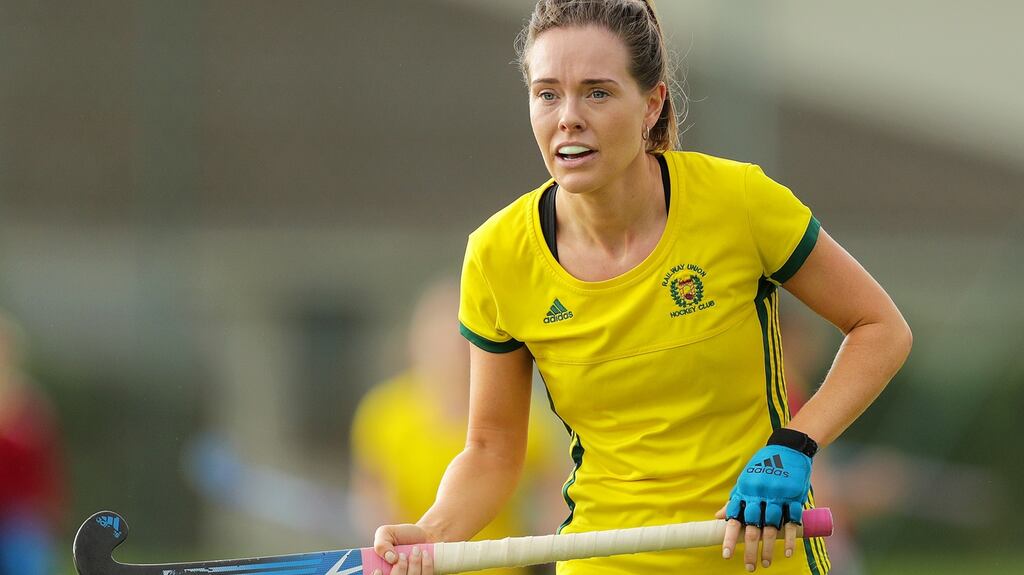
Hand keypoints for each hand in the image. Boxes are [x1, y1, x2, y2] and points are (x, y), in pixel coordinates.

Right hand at [372, 523, 433, 574]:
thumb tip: (391, 558)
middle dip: (400, 568)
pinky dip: (425, 565)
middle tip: (402, 555)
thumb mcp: (386, 533)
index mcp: (382, 569)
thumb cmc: (402, 534)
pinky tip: (424, 554)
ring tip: (416, 550)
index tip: (378, 569)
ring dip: (414, 564)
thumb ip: (381, 544)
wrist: (424, 533)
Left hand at [719, 444, 811, 570]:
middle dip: (750, 549)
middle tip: (749, 567)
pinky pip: (792, 521)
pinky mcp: (794, 497)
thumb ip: (734, 501)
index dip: (728, 537)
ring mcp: (777, 497)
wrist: (787, 448)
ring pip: (771, 528)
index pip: (733, 518)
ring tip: (766, 563)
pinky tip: (786, 552)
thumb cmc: (762, 467)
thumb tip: (717, 518)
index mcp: (744, 492)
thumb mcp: (745, 481)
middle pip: (752, 527)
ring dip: (769, 548)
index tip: (725, 554)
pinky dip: (790, 538)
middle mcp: (759, 495)